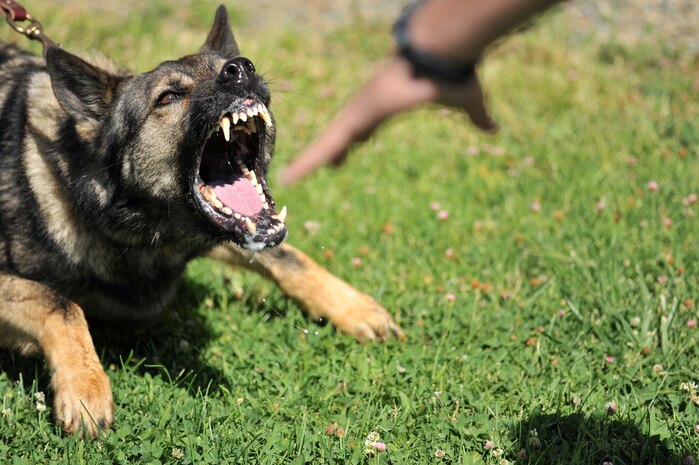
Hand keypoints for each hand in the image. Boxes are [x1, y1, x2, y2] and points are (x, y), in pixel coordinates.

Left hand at [279, 55, 497, 184]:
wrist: (441, 52)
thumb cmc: (452, 72)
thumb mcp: (467, 102)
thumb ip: (477, 117)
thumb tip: (495, 129)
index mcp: (390, 102)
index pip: (370, 124)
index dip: (360, 136)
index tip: (357, 143)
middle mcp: (369, 106)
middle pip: (346, 134)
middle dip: (336, 150)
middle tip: (329, 166)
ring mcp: (358, 112)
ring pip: (328, 143)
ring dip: (311, 161)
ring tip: (291, 178)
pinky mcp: (355, 118)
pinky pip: (326, 146)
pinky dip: (307, 163)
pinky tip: (291, 177)